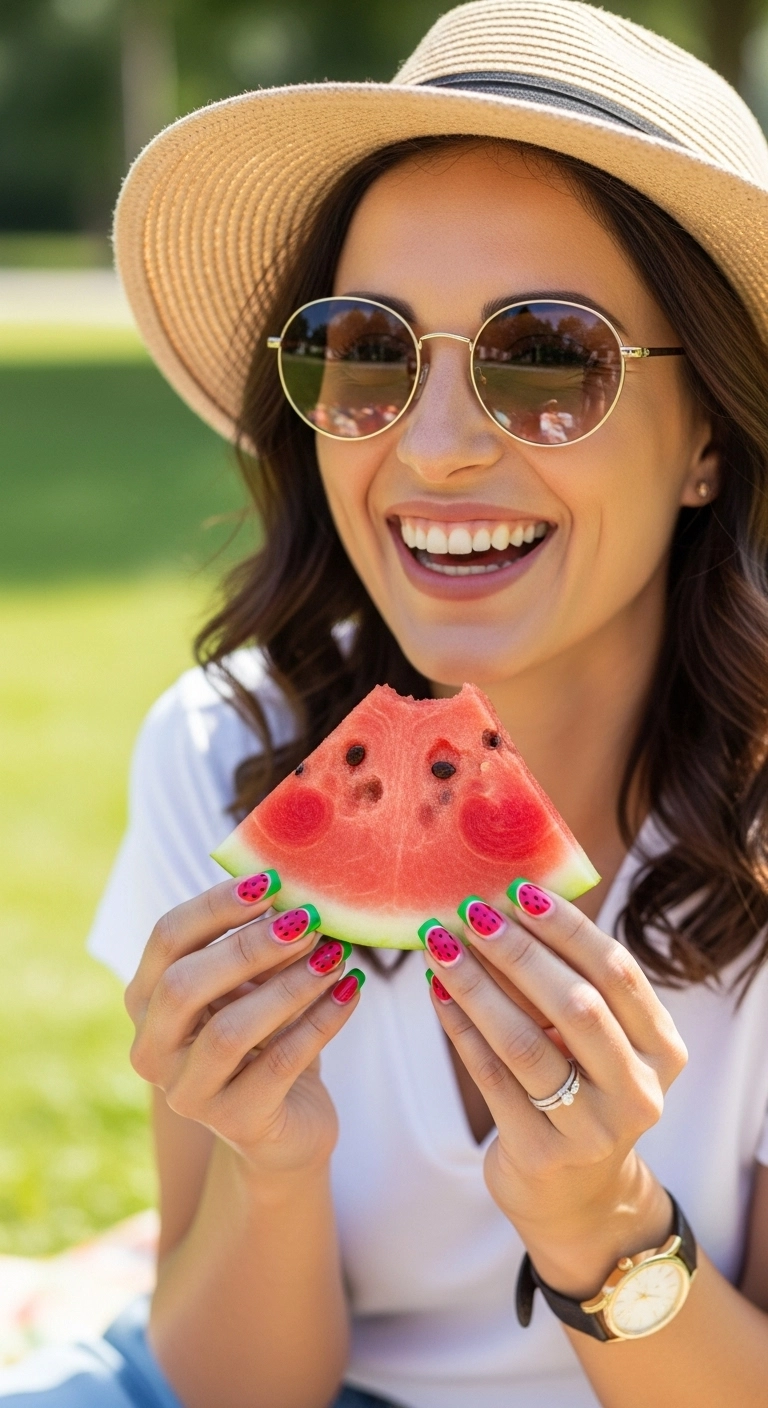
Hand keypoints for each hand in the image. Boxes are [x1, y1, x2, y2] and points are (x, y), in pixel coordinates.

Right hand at [125, 873, 363, 1177]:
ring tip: (335, 955)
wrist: (287, 1124)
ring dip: (289, 985)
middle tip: (308, 920)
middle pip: (184, 985)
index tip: (271, 880)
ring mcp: (189, 1092)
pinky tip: (350, 990)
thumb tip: (294, 891)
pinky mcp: (236, 1122)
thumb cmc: (265, 1037)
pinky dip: (320, 1021)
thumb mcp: (253, 985)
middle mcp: (152, 1049)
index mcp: (146, 1001)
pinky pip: (280, 1063)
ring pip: (231, 1030)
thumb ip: (258, 943)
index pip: (166, 939)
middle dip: (248, 946)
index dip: (215, 905)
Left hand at [421, 885, 687, 1297]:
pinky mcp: (542, 1154)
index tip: (518, 891)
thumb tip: (508, 901)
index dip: (567, 928)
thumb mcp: (598, 1043)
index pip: (616, 972)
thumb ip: (571, 983)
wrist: (575, 1195)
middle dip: (518, 953)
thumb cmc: (581, 1089)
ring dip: (477, 986)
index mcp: (662, 1049)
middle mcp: (638, 1091)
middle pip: (575, 1005)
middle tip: (471, 913)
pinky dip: (460, 1028)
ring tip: (439, 945)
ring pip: (525, 1043)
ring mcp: (592, 1129)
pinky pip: (491, 1078)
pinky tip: (436, 992)